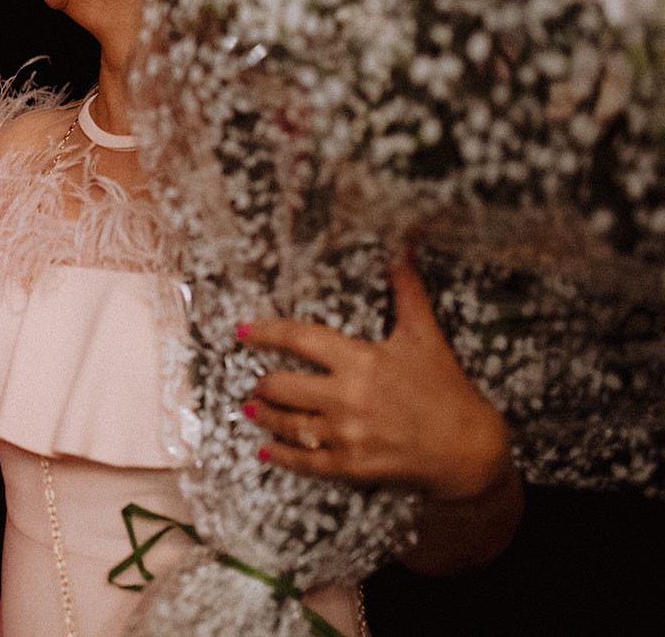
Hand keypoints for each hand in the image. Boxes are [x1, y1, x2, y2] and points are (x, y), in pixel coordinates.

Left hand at [239, 252, 510, 502]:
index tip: (241, 331)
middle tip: (256, 380)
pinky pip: (305, 461)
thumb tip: (404, 246)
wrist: (470, 449)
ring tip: (252, 408)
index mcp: (361, 360)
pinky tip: (265, 449)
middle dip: (264, 382)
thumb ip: (407, 291)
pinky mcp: (352, 465)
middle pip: (284, 385)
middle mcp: (348, 396)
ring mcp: (348, 434)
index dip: (266, 332)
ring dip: (265, 415)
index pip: (300, 339)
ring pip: (289, 424)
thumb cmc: (445, 388)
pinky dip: (280, 455)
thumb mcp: (425, 335)